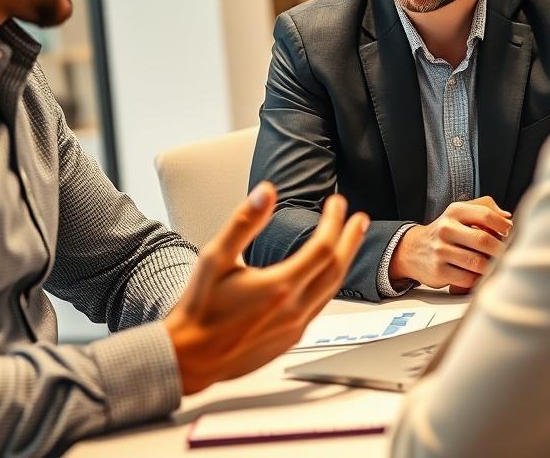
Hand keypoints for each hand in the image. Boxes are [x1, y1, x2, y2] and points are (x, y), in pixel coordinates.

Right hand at [164, 182, 369, 393]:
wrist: (191, 357)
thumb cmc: (199, 308)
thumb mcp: (215, 257)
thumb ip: (243, 222)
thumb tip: (265, 193)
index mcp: (278, 287)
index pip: (322, 247)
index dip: (334, 221)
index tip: (337, 203)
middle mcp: (293, 310)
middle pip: (336, 268)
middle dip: (350, 240)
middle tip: (358, 220)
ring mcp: (294, 327)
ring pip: (331, 290)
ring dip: (344, 262)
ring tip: (348, 242)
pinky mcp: (291, 339)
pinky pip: (320, 306)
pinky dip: (329, 284)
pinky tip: (324, 275)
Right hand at [388, 196, 511, 291]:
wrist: (412, 250)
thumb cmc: (445, 231)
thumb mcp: (460, 212)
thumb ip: (485, 207)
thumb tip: (508, 218)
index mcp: (454, 211)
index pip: (485, 215)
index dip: (503, 225)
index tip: (510, 233)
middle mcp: (446, 228)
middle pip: (484, 240)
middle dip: (501, 249)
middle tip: (507, 253)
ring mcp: (440, 251)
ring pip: (478, 263)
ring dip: (490, 266)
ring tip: (493, 264)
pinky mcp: (439, 271)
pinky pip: (469, 279)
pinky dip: (478, 279)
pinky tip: (478, 274)